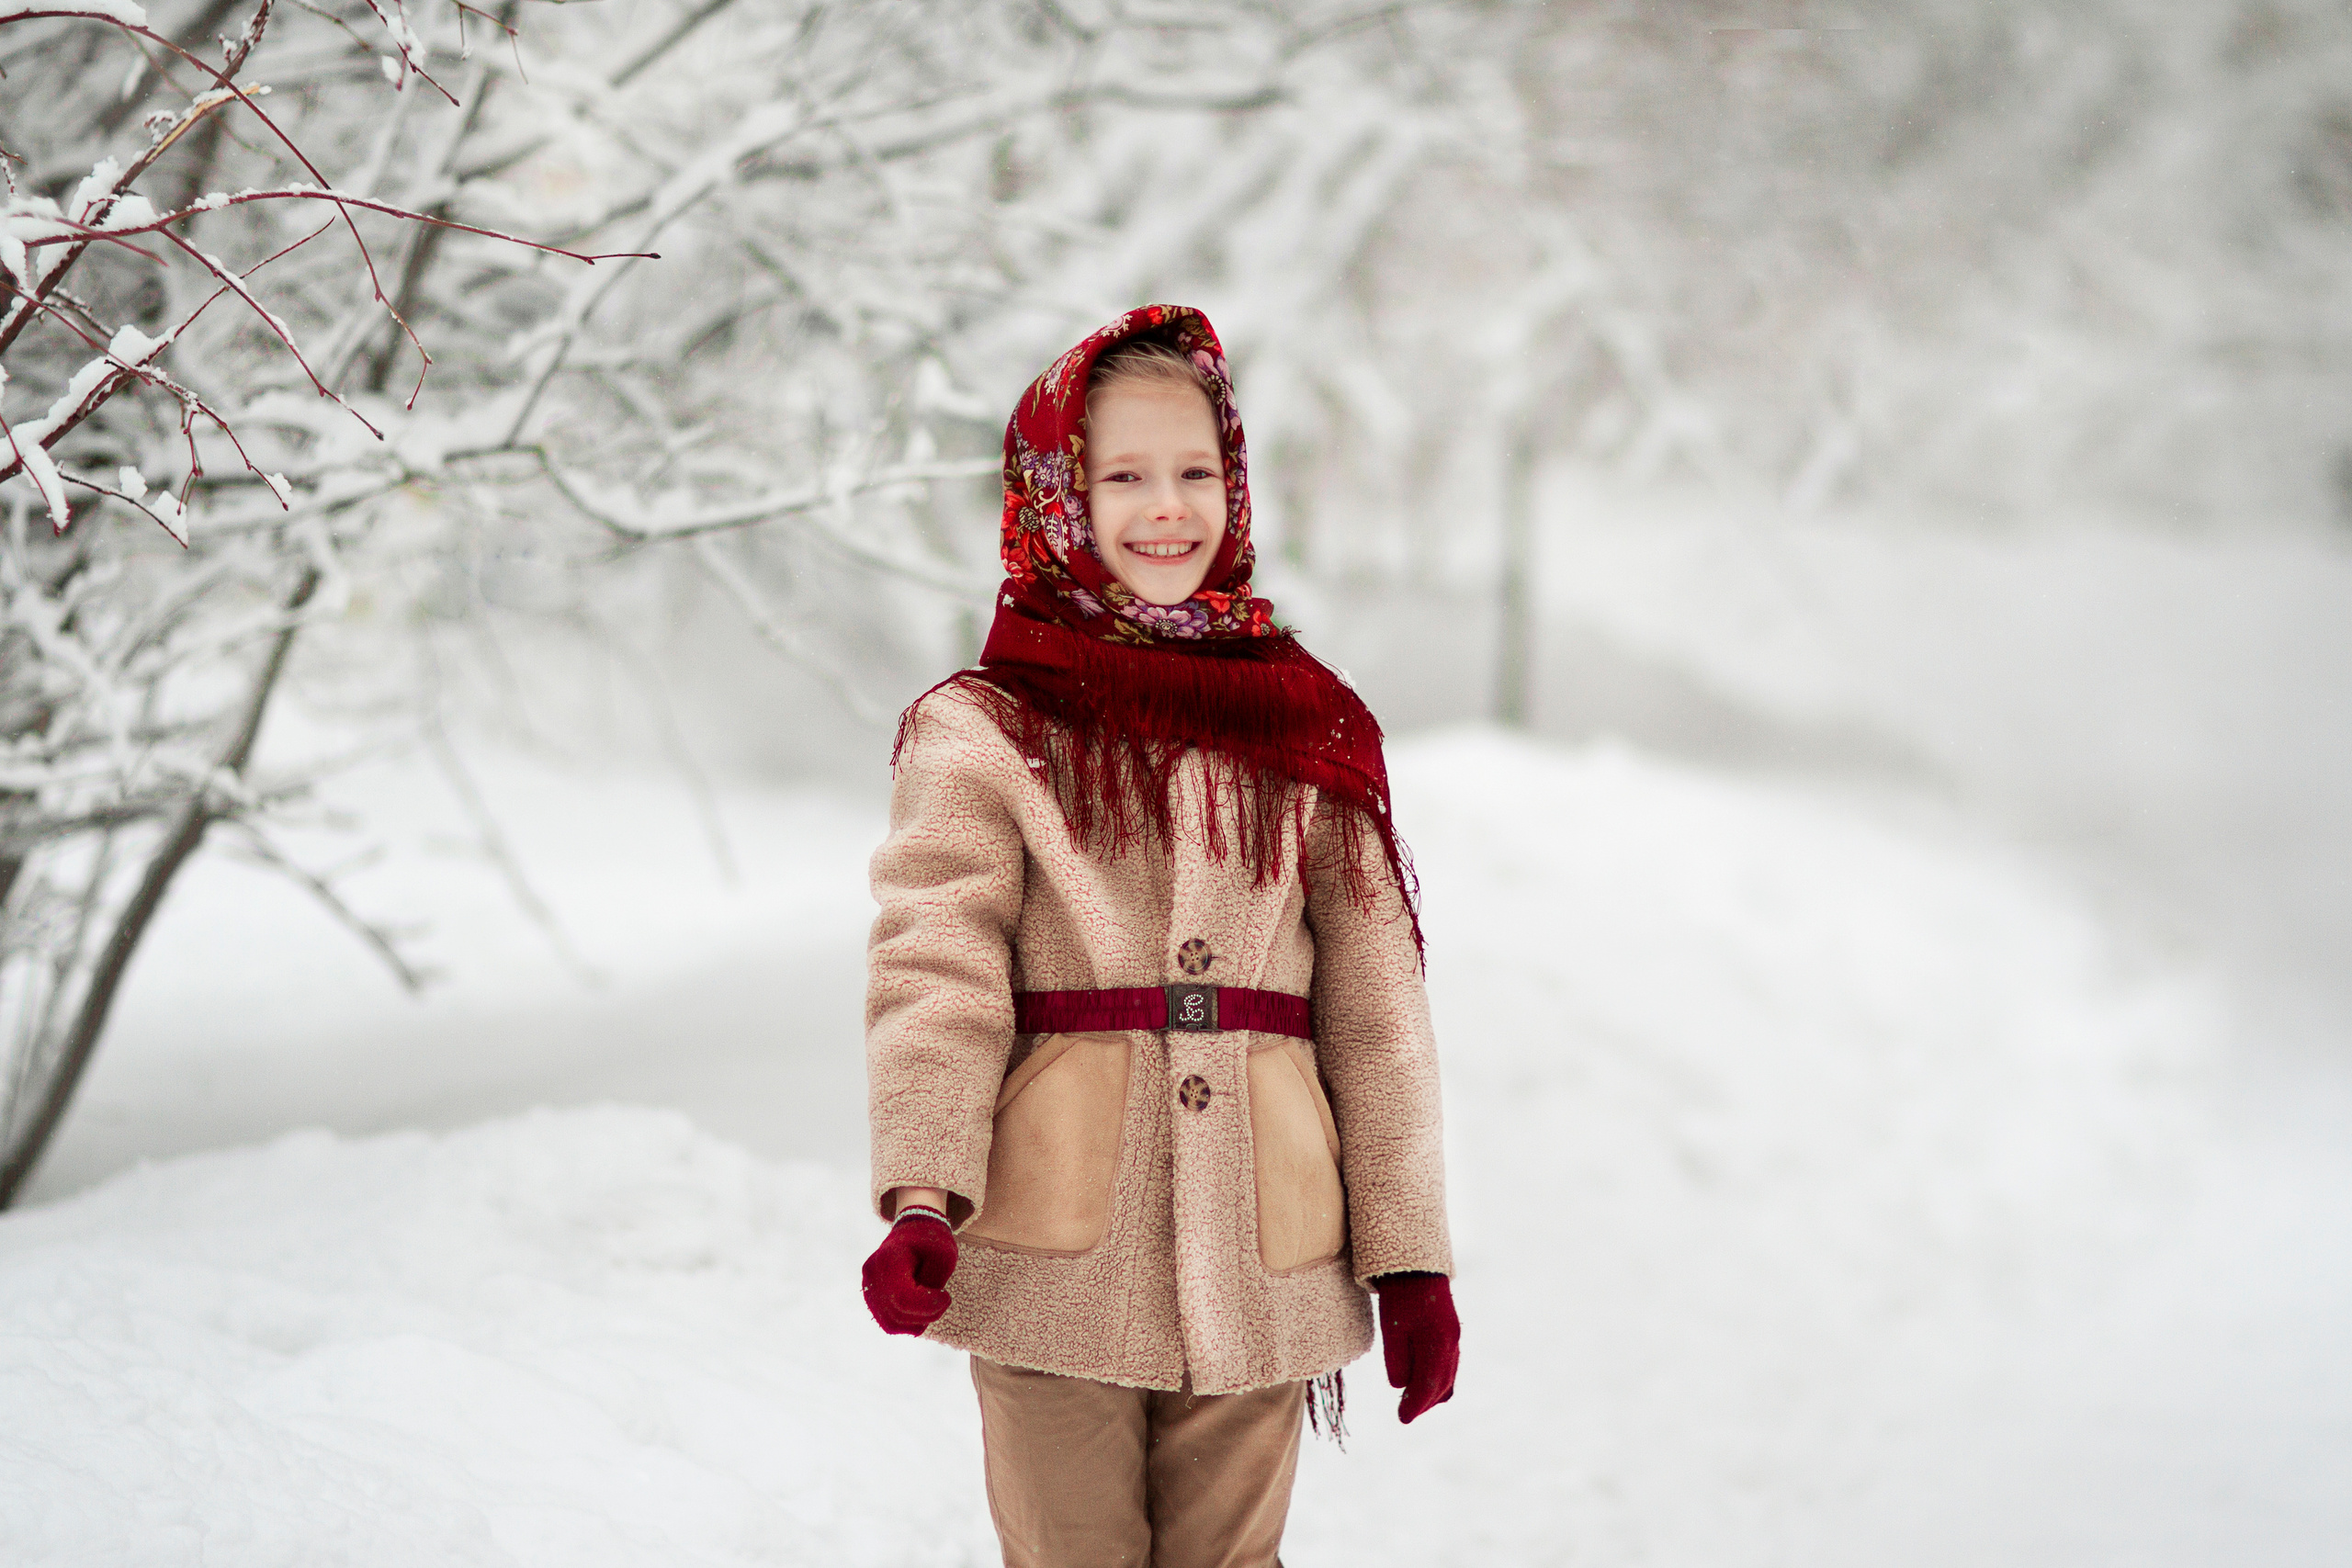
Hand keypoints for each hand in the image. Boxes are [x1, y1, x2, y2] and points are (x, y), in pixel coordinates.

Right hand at [862, 1213, 957, 1334]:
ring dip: (917, 1322)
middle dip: (927, 1314)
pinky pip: (888, 1322)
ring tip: (932, 1304)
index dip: (929, 1306)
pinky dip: (907, 1322)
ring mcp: (868, 1287)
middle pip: (898, 1313)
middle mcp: (872, 1274)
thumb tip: (924, 1311)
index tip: (946, 1295)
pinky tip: (921, 1309)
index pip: (904, 1299)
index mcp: (888, 1259)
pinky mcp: (872, 1297)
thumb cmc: (931, 1240)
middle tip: (942, 1300)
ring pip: (891, 1324)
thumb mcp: (944, 1254)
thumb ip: (934, 1282)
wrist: (912, 1228)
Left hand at [1374, 1272, 1458, 1422]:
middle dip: (1423, 1403)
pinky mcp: (1451, 1335)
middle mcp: (1451, 1344)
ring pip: (1448, 1378)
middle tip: (1403, 1414)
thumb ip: (1398, 1360)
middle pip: (1441, 1385)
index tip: (1402, 1419)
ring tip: (1411, 1402)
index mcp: (1437, 1342)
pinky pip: (1449, 1367)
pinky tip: (1421, 1382)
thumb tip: (1401, 1386)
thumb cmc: (1400, 1296)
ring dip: (1431, 1394)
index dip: (1415, 1405)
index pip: (1428, 1384)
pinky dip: (1437, 1380)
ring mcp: (1454, 1339)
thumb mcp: (1392, 1328)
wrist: (1417, 1267)